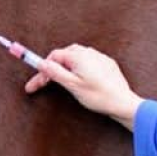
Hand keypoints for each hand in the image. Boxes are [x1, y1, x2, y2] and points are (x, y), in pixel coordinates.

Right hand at [25, 44, 142, 130]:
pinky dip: (79, 68)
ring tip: (60, 80)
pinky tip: (79, 78)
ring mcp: (100, 57)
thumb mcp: (72, 85)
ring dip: (65, 66)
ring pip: (76, 57)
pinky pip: (89, 61)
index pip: (53, 57)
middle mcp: (90, 53)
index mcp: (79, 56)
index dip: (42, 70)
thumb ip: (55, 73)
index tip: (34, 84)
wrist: (122, 103)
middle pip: (64, 55)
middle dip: (52, 67)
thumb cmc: (99, 96)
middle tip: (44, 83)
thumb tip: (41, 63)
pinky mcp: (108, 64)